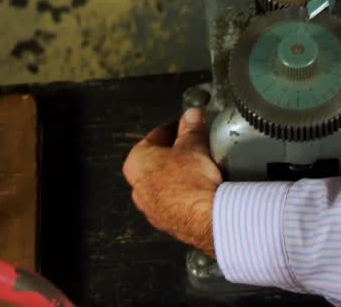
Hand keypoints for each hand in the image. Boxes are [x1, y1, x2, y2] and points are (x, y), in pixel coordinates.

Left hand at [123, 108, 222, 257]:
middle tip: (194, 147)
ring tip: (200, 170)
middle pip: (158, 162)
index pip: (154, 137)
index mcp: (136, 162)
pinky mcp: (167, 223)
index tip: (184, 127)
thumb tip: (192, 116)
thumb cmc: (190, 182)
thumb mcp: (194, 144)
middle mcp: (138, 188)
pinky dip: (186, 195)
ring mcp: (151, 209)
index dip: (173, 129)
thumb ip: (191, 128)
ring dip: (180, 176)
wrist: (204, 217)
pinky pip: (176, 203)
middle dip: (176, 154)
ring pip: (166, 184)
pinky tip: (202, 190)